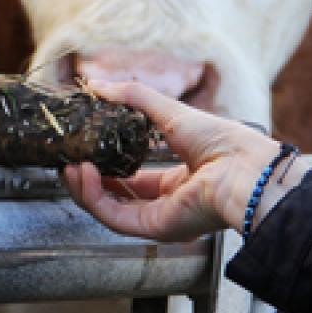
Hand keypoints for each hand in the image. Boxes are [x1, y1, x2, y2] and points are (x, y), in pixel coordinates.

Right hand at [61, 80, 304, 241]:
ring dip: (84, 189)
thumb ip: (132, 97)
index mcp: (178, 180)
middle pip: (116, 198)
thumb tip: (97, 84)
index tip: (84, 150)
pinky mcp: (154, 228)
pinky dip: (94, 197)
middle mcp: (168, 204)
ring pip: (109, 210)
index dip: (106, 167)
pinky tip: (82, 174)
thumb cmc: (221, 140)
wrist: (244, 167)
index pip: (133, 180)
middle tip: (68, 160)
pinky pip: (113, 217)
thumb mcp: (169, 110)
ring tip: (68, 166)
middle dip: (88, 181)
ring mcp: (160, 218)